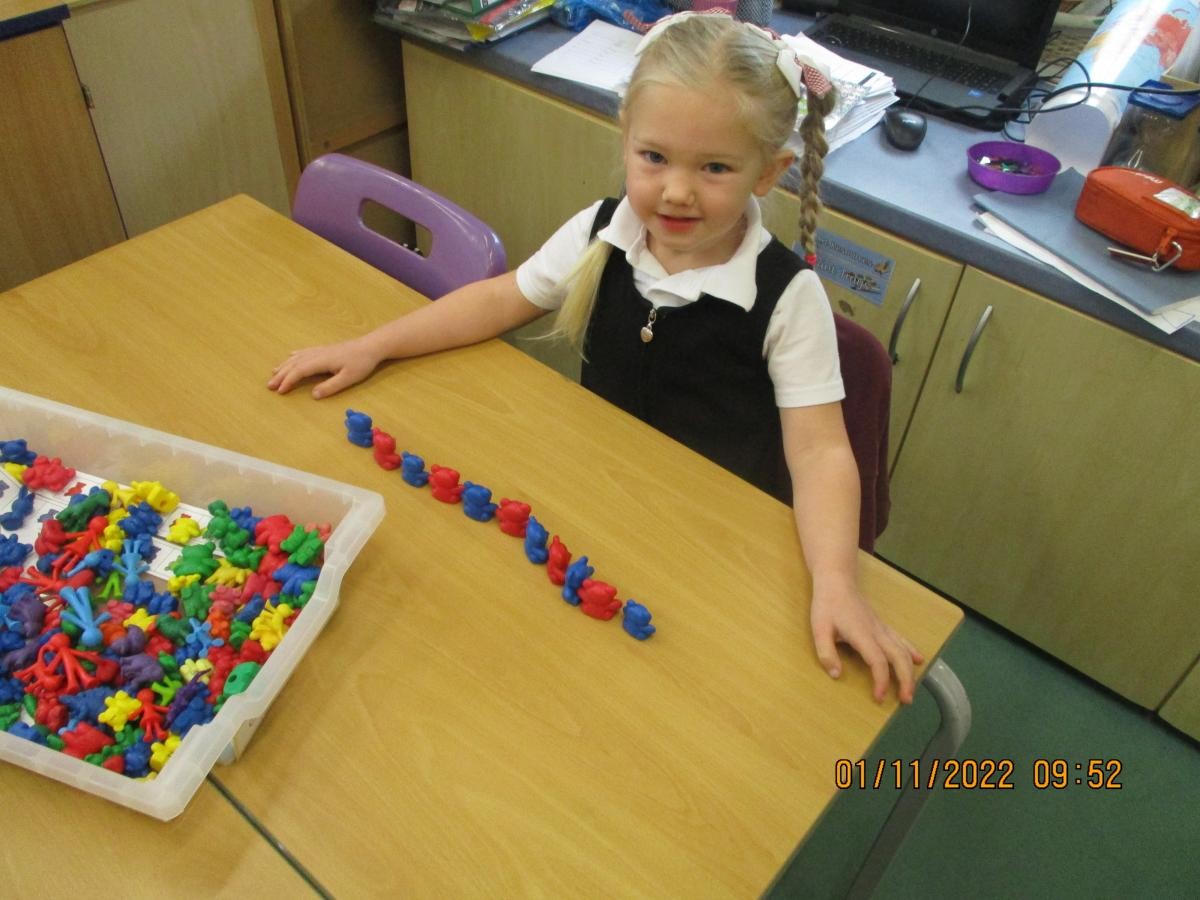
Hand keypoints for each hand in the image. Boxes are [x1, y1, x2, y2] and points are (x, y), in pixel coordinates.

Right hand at [267, 338, 381, 398]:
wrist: (371, 346)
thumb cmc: (361, 363)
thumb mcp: (348, 378)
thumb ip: (331, 387)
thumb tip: (313, 395)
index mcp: (321, 361)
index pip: (300, 371)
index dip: (288, 381)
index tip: (279, 391)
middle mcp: (317, 354)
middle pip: (294, 364)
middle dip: (281, 375)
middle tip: (269, 385)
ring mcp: (320, 350)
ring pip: (297, 357)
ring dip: (285, 365)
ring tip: (274, 373)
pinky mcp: (325, 349)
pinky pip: (304, 352)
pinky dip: (295, 356)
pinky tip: (290, 356)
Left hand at [810, 584, 923, 703]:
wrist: (837, 582)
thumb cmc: (827, 606)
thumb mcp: (819, 630)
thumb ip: (826, 653)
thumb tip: (836, 675)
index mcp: (861, 634)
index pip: (877, 661)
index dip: (881, 681)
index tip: (879, 697)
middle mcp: (877, 632)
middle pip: (899, 657)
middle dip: (905, 679)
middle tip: (906, 700)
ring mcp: (882, 628)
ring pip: (903, 650)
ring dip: (910, 670)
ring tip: (911, 690)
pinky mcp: (882, 626)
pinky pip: (901, 640)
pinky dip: (911, 651)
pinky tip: (919, 660)